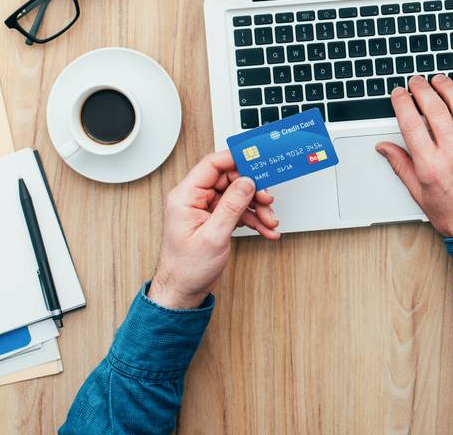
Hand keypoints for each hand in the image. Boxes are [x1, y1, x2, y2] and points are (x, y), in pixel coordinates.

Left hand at [148, 151, 279, 308]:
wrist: (182, 292)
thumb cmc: (186, 269)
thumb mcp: (213, 236)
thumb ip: (231, 205)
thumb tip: (246, 182)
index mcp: (185, 196)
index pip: (212, 165)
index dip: (236, 160)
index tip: (257, 161)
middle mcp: (194, 199)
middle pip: (229, 180)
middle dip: (252, 190)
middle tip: (267, 200)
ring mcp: (205, 209)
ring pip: (237, 196)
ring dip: (257, 208)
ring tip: (269, 221)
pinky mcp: (214, 219)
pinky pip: (238, 210)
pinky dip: (253, 219)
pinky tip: (265, 229)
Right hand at [376, 74, 452, 237]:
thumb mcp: (419, 194)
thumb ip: (401, 165)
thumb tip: (384, 147)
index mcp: (431, 165)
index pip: (411, 123)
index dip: (402, 102)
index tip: (399, 93)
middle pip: (435, 109)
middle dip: (422, 89)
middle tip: (417, 81)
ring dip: (448, 88)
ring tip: (440, 80)